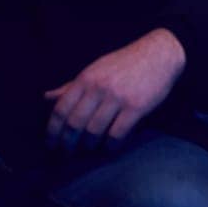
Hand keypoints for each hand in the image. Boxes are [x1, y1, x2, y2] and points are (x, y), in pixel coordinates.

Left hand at [44, 29, 186, 149]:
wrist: (160, 53)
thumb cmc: (126, 62)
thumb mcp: (96, 69)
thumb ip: (72, 86)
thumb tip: (46, 97)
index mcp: (86, 78)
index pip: (61, 110)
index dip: (52, 131)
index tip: (51, 144)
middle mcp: (99, 88)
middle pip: (75, 124)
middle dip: (68, 143)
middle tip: (67, 153)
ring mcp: (118, 98)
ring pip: (94, 131)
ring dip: (89, 145)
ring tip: (89, 148)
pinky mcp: (137, 106)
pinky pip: (117, 133)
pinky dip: (111, 145)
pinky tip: (110, 146)